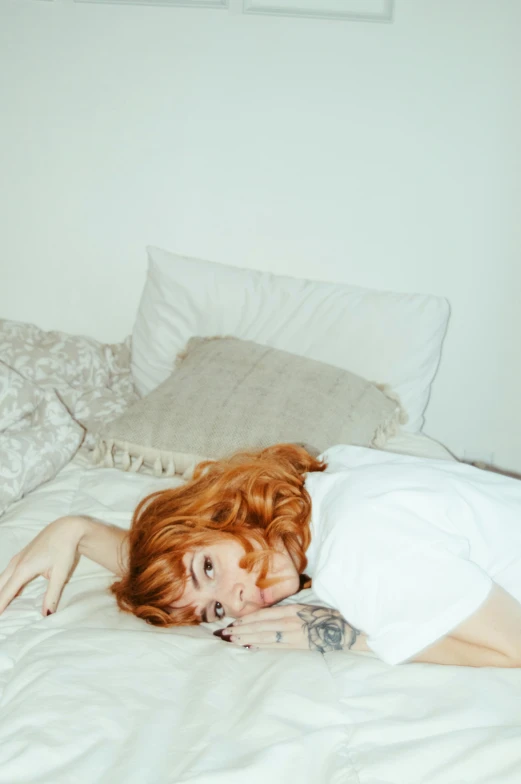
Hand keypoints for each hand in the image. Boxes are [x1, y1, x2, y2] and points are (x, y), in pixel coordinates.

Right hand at [0, 516, 86, 616]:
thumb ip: (52, 596)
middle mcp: (16, 563)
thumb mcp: (60, 574)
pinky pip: (8, 572)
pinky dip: (5, 583)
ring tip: (2, 604)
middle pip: (0, 586)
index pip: (6, 593)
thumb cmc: (64, 550)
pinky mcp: (21, 554)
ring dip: (1, 591)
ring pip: (2, 578)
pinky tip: (11, 590)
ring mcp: (18, 557)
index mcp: (23, 570)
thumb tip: (47, 615)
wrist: (67, 528)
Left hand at [214, 603, 368, 652]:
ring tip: (230, 640)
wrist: (349, 628)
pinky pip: (277, 645)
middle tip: (223, 634)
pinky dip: (261, 645)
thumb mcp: (308, 607)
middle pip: (260, 625)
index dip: (246, 619)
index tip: (231, 622)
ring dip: (246, 638)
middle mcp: (291, 620)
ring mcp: (295, 634)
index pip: (263, 614)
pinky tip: (249, 646)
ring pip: (265, 636)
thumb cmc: (327, 614)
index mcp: (293, 609)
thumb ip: (289, 611)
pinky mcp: (300, 645)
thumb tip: (270, 614)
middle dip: (240, 630)